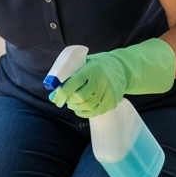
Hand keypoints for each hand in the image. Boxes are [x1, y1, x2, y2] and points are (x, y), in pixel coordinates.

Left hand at [49, 38, 175, 117]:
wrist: (122, 68)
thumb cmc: (98, 65)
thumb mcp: (84, 63)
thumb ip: (70, 75)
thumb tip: (53, 93)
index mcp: (92, 68)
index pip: (74, 82)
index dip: (62, 93)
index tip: (55, 98)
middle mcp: (102, 80)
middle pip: (81, 97)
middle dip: (69, 100)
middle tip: (64, 100)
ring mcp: (109, 92)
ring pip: (88, 106)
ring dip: (76, 107)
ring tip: (72, 104)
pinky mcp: (112, 101)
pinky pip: (96, 112)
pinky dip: (85, 113)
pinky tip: (80, 109)